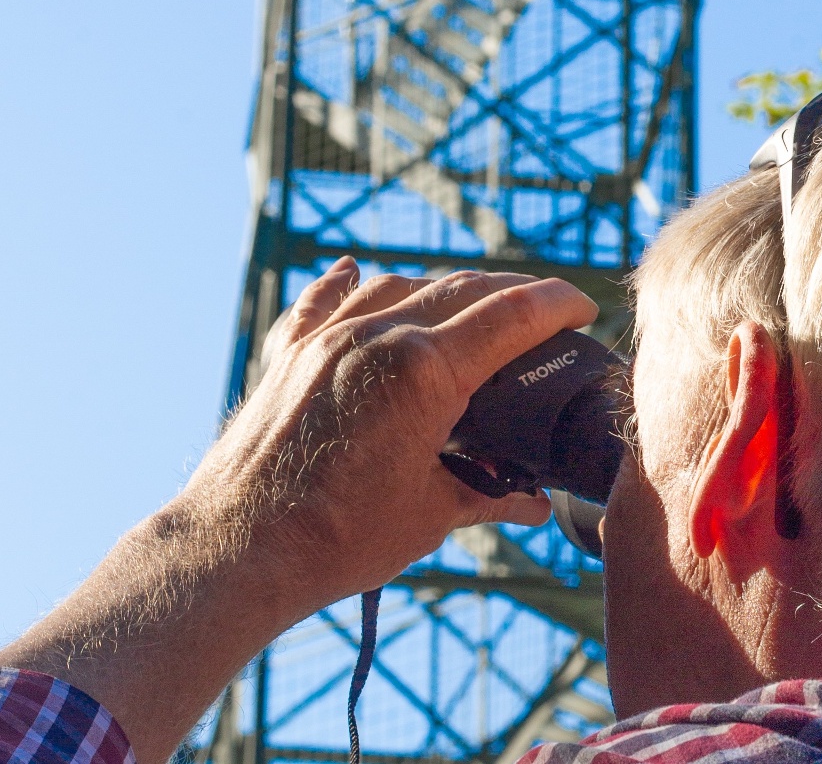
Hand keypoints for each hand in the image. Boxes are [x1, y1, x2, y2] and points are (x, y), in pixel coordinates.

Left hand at [180, 259, 598, 614]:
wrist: (236, 551)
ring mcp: (331, 337)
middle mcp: (380, 334)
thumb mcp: (429, 516)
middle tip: (543, 309)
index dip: (558, 304)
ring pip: (402, 283)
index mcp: (426, 371)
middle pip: (465, 289)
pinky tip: (357, 270)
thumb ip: (487, 494)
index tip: (584, 306)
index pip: (513, 315)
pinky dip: (349, 283)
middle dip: (514, 294)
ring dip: (444, 288)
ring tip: (470, 304)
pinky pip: (327, 298)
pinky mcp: (291, 352)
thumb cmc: (336, 540)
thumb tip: (533, 504)